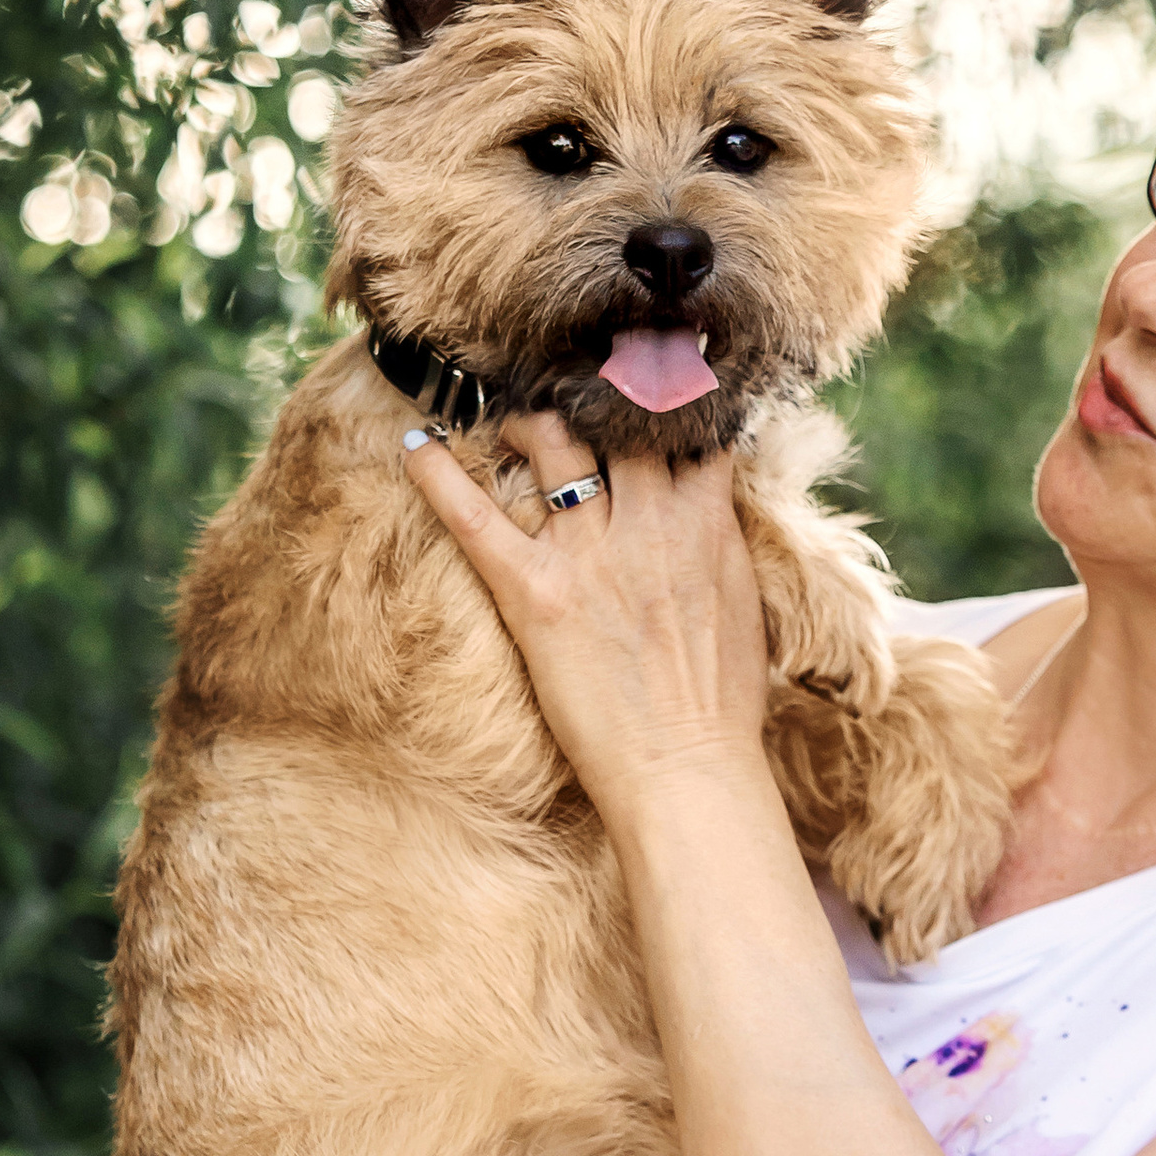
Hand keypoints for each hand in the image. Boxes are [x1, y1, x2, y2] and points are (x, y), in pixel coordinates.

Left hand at [402, 407, 771, 836]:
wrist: (688, 769)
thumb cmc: (722, 704)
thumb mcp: (741, 603)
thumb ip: (718, 544)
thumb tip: (708, 515)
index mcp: (706, 523)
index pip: (685, 427)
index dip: (662, 399)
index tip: (645, 386)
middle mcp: (650, 521)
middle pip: (615, 419)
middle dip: (592, 397)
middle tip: (568, 397)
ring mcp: (591, 553)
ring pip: (554, 443)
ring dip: (528, 421)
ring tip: (510, 422)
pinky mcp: (537, 594)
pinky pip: (475, 518)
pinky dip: (438, 476)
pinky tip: (414, 444)